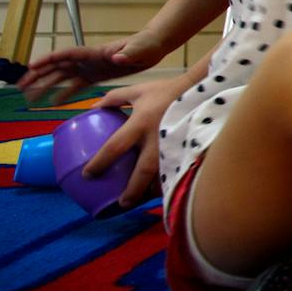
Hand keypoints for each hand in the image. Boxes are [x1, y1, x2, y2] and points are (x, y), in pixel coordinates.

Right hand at [18, 33, 166, 106]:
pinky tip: (53, 103)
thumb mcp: (140, 48)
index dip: (50, 59)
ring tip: (30, 97)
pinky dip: (64, 94)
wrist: (154, 47)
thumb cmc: (147, 44)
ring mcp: (91, 68)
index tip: (33, 66)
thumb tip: (116, 57)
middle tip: (21, 86)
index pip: (67, 55)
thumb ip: (128, 53)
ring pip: (63, 77)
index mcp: (96, 52)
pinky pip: (77, 86)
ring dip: (46, 86)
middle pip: (58, 67)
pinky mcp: (97, 76)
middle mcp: (89, 60)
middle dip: (39, 75)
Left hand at [81, 77, 185, 207]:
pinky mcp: (188, 147)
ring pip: (162, 176)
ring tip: (144, 202)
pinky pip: (178, 170)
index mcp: (140, 123)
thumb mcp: (139, 91)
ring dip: (152, 192)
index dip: (99, 163)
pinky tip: (164, 190)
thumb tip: (94, 106)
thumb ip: (115, 98)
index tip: (88, 174)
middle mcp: (156, 138)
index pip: (114, 147)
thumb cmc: (168, 90)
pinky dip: (170, 183)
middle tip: (121, 203)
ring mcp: (174, 145)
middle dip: (131, 190)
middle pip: (142, 172)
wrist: (203, 87)